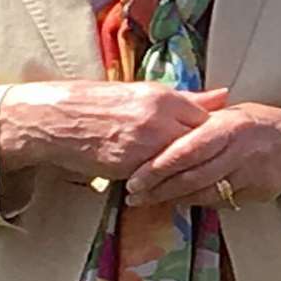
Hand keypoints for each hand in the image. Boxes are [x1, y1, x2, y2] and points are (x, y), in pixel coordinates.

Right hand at [0, 81, 228, 180]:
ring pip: (181, 165)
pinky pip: (158, 180)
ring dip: (187, 173)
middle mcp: (157, 120)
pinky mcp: (129, 169)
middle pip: (200, 145)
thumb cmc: (99, 104)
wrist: (58, 120)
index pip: (207, 119)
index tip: (218, 145)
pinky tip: (167, 186)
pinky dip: (165, 184)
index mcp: (162, 97)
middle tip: (213, 166)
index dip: (214, 135)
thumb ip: (185, 99)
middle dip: (207, 157)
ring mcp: (143, 146)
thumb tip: (223, 96)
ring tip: (191, 178)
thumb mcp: (143, 94)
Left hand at [124, 103, 280, 209]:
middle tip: (134, 196)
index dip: (158, 167)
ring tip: (149, 202)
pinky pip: (221, 201)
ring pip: (204, 193)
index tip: (135, 178)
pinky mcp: (257, 192)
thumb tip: (161, 128)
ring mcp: (249, 174)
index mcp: (228, 127)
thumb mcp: (231, 114)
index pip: (186, 149)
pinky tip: (180, 202)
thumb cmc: (258, 123)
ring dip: (174, 199)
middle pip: (192, 176)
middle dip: (159, 189)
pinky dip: (198, 202)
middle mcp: (238, 150)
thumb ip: (200, 122)